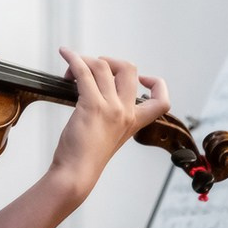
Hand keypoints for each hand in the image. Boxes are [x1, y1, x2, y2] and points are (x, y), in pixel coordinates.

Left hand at [48, 47, 170, 202]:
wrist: (76, 173)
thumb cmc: (86, 157)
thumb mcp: (110, 136)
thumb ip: (112, 117)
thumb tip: (98, 93)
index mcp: (134, 122)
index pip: (162, 100)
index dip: (156, 83)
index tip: (143, 78)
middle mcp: (126, 112)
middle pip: (129, 70)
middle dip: (109, 61)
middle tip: (93, 68)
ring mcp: (111, 108)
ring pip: (102, 67)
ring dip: (84, 62)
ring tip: (71, 72)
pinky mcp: (92, 105)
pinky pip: (83, 71)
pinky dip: (73, 58)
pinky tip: (65, 54)